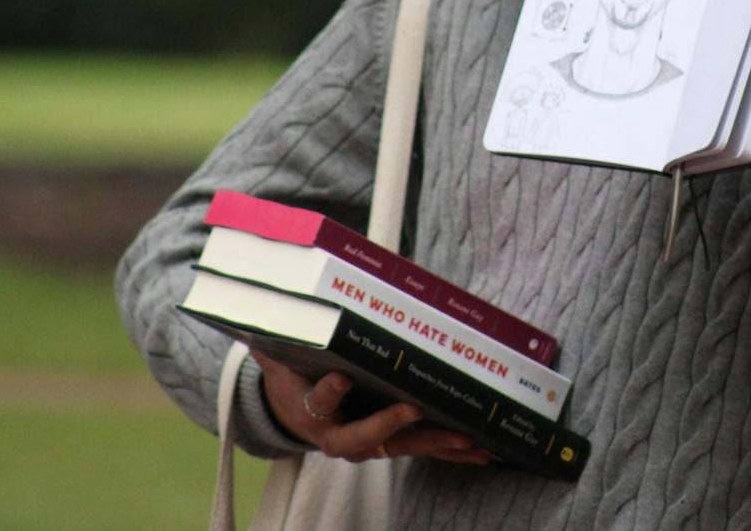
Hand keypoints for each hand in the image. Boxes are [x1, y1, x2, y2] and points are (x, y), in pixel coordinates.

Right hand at [253, 353, 491, 464]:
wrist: (293, 414)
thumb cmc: (294, 376)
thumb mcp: (281, 355)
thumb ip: (281, 330)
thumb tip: (270, 299)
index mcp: (312, 410)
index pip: (319, 402)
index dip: (330, 393)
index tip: (340, 379)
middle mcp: (340, 435)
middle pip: (364, 436)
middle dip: (389, 424)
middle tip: (413, 409)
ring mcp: (368, 443)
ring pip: (401, 446)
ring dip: (434, 442)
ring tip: (467, 441)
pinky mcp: (390, 443)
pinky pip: (420, 448)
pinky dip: (449, 449)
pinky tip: (480, 451)